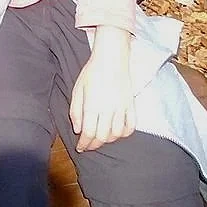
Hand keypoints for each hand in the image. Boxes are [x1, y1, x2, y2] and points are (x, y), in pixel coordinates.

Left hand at [67, 30, 139, 151]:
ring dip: (108, 140)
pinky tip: (117, 133)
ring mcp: (122, 107)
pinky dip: (124, 133)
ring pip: (117, 134)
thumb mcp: (77, 89)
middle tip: (88, 146)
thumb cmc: (92, 72)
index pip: (89, 132)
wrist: (112, 59)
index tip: (80, 147)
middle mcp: (108, 109)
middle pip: (102, 136)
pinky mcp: (131, 105)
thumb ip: (75, 111)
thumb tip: (78, 129)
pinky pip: (131, 126)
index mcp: (93, 105)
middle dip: (94, 145)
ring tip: (101, 138)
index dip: (84, 144)